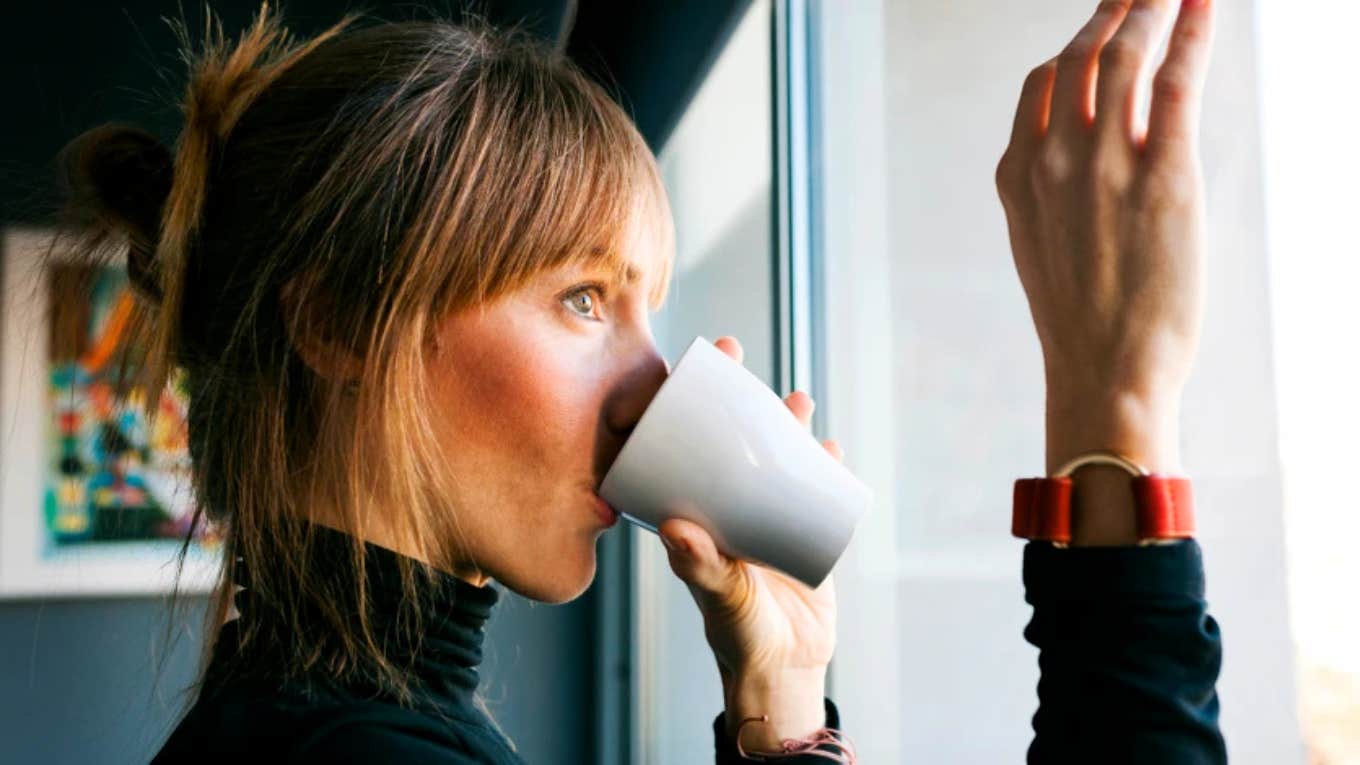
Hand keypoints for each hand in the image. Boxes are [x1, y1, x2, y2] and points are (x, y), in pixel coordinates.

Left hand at [658, 335, 839, 750]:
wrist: (787, 668)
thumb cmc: (739, 636)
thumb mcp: (719, 596)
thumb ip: (700, 567)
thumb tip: (675, 527)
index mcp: (695, 513)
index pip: (676, 447)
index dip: (674, 405)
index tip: (676, 368)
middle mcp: (727, 505)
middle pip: (725, 435)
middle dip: (732, 394)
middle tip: (736, 354)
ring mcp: (766, 514)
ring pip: (773, 453)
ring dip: (783, 420)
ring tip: (796, 398)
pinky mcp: (805, 528)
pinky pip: (814, 486)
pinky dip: (824, 463)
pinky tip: (830, 446)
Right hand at [995, 0, 1215, 543]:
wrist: (1102, 373)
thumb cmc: (1080, 325)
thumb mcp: (1041, 250)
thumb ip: (1050, 195)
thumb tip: (1080, 164)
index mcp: (1018, 178)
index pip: (1041, 87)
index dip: (1072, 48)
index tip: (1098, 31)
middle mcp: (1053, 159)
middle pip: (1080, 57)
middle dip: (1111, 13)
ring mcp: (1104, 162)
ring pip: (1124, 56)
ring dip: (1149, 9)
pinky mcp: (1162, 172)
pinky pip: (1175, 81)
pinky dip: (1192, 31)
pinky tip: (1203, 3)